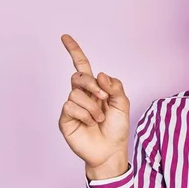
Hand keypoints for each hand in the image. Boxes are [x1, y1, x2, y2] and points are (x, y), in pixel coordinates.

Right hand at [58, 34, 130, 178]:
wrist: (111, 150)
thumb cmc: (117, 128)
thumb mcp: (122, 104)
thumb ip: (114, 87)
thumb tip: (100, 75)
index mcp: (95, 88)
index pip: (82, 66)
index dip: (74, 51)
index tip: (65, 37)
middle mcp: (82, 95)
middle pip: (78, 77)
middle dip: (90, 84)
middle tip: (103, 97)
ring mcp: (72, 106)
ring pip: (76, 94)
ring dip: (92, 106)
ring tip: (99, 119)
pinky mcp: (65, 118)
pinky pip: (70, 106)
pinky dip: (85, 114)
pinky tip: (90, 123)